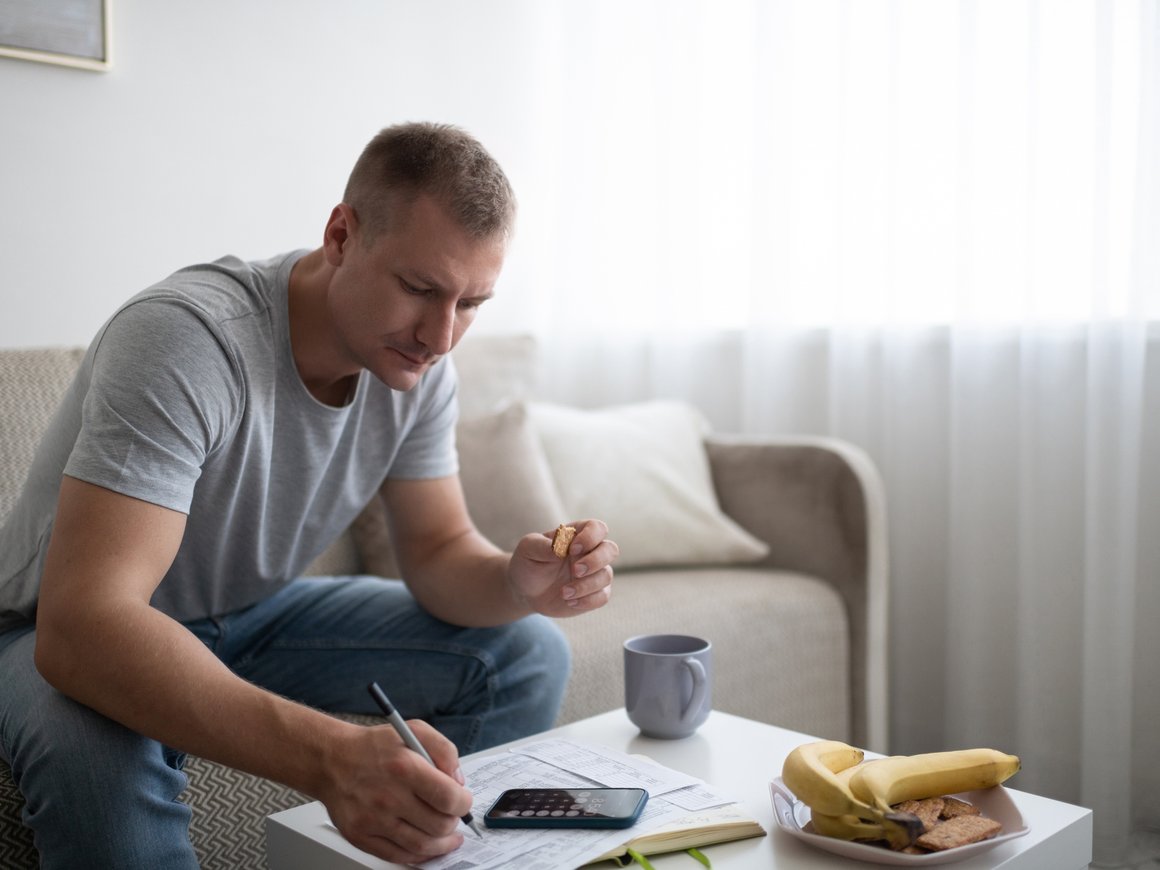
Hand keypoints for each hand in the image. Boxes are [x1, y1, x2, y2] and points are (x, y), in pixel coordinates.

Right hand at [321, 720, 473, 864]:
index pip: (448, 798)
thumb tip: (458, 781)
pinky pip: (396, 856)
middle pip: (438, 825)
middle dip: (453, 823)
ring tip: (447, 837)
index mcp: (405, 768)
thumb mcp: (414, 730)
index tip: (463, 801)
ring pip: (421, 845)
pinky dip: (417, 855)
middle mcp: (388, 796)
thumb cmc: (373, 747)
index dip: (463, 803)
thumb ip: (444, 750)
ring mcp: (373, 820)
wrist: (331, 760)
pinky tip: (425, 846)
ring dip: (441, 844)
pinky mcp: (360, 836)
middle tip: (453, 817)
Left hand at [509, 519, 618, 617]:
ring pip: (606, 576)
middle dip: (595, 561)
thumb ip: (543, 545)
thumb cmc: (528, 563)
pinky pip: (603, 596)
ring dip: (586, 586)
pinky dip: (588, 600)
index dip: (590, 537)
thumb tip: (561, 548)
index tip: (571, 549)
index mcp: (577, 535)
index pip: (597, 528)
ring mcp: (594, 573)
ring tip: (564, 592)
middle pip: (611, 549)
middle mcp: (590, 552)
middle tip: (575, 571)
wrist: (525, 590)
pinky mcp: (593, 593)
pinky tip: (569, 601)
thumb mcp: (528, 549)